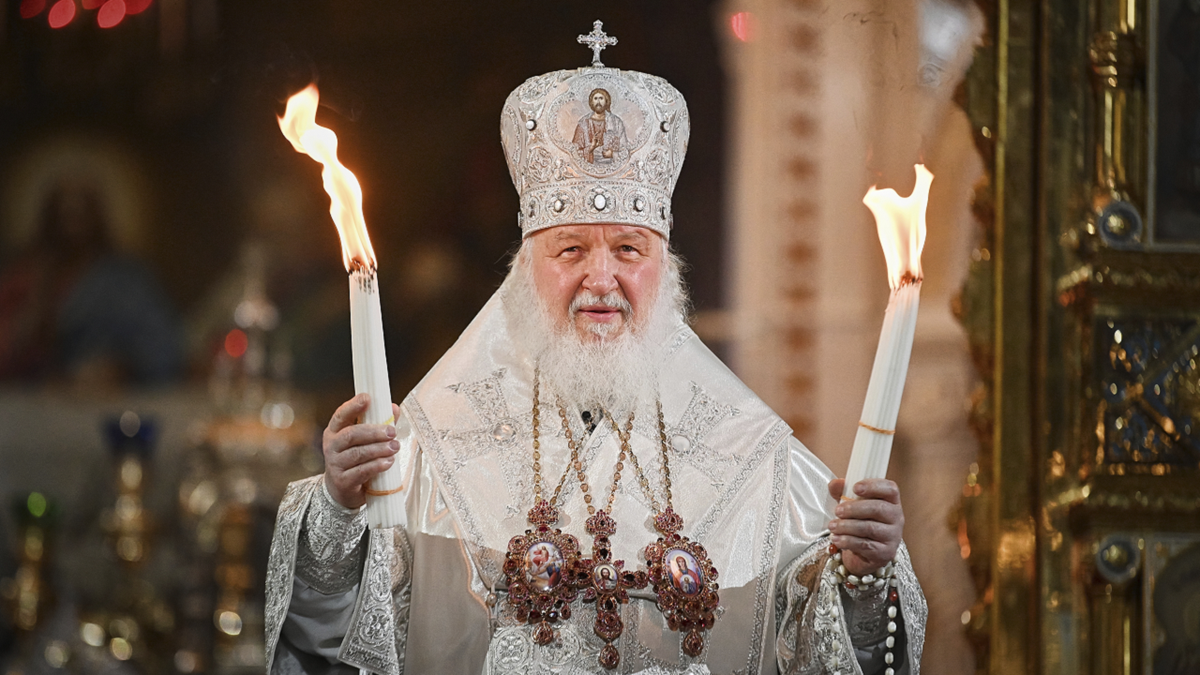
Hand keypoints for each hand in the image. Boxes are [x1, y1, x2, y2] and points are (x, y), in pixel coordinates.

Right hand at [323, 394, 401, 509]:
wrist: (342, 490)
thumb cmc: (354, 460)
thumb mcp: (364, 441)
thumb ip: (379, 424)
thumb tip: (394, 408)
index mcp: (335, 432)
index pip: (340, 415)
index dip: (353, 406)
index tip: (367, 398)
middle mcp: (331, 446)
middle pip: (351, 435)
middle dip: (373, 432)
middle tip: (391, 431)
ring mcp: (335, 464)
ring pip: (357, 453)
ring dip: (378, 449)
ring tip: (395, 447)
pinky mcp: (342, 481)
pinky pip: (360, 472)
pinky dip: (376, 466)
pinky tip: (388, 462)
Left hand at [826, 478, 903, 575]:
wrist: (864, 553)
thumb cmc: (861, 523)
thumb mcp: (852, 504)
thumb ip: (843, 492)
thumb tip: (834, 484)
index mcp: (891, 501)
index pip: (890, 488)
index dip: (873, 486)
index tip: (855, 487)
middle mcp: (896, 517)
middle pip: (878, 508)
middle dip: (854, 508)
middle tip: (838, 511)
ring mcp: (893, 536)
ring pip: (870, 528)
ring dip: (847, 526)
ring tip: (832, 526)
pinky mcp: (886, 552)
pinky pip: (866, 545)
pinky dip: (848, 541)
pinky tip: (837, 539)